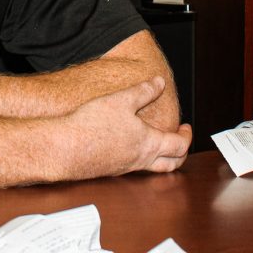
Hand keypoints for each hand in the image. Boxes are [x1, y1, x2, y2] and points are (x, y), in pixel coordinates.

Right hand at [60, 77, 191, 179]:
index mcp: (148, 144)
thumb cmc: (93, 126)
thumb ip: (143, 91)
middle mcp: (139, 160)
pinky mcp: (109, 169)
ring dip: (162, 157)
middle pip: (171, 165)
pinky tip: (129, 145)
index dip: (187, 136)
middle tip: (180, 141)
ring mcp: (124, 168)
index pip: (179, 146)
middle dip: (181, 154)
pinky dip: (141, 158)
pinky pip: (133, 167)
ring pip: (152, 168)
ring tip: (157, 143)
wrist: (65, 148)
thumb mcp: (122, 100)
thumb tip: (159, 83)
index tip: (186, 127)